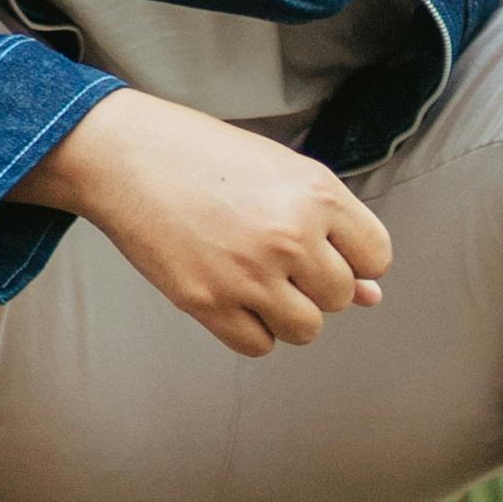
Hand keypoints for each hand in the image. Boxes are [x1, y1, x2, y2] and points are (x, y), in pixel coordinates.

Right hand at [23, 91, 392, 354]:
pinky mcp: (209, 303)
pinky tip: (232, 296)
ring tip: (255, 278)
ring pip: (305, 330)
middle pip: (340, 297)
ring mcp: (250, 274)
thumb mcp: (280, 173)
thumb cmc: (206, 156)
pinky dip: (252, 329)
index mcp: (317, 194)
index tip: (324, 248)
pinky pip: (259, 346)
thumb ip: (331, 229)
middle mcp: (291, 236)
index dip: (353, 257)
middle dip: (315, 284)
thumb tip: (373, 295)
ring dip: (287, 313)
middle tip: (276, 256)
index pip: (376, 256)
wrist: (127, 156)